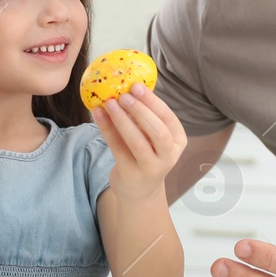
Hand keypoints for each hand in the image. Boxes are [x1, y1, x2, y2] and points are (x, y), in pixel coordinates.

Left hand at [91, 84, 186, 201]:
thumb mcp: (153, 137)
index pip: (168, 118)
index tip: (136, 86)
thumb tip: (127, 85)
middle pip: (158, 130)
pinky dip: (107, 128)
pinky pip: (118, 147)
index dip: (152, 101)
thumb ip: (145, 117)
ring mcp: (151, 167)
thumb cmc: (146, 155)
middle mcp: (169, 155)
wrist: (140, 191)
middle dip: (140, 110)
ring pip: (138, 141)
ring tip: (110, 103)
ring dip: (122, 119)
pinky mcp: (131, 173)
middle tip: (123, 95)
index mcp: (178, 140)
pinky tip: (98, 113)